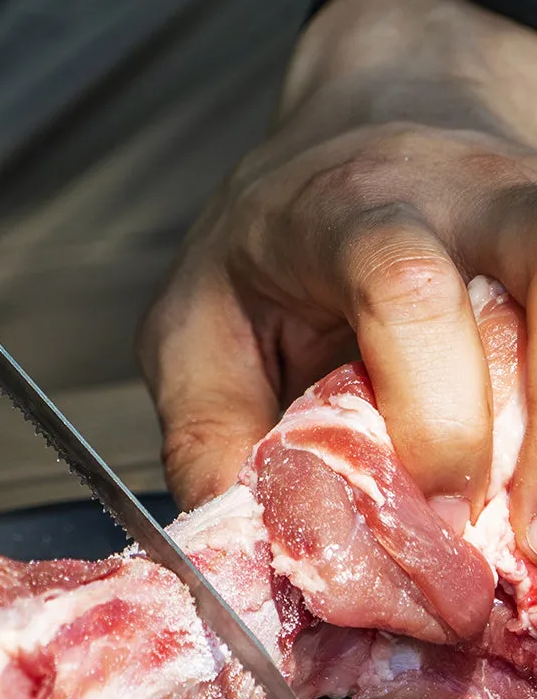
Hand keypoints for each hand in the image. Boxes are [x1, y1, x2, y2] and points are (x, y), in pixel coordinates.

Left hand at [137, 0, 536, 550]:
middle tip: (519, 544)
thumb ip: (210, 436)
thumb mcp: (195, 330)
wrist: (351, 140)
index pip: (402, 284)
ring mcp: (536, 211)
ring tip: (532, 536)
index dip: (431, 408)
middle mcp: (465, 196)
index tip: (432, 502)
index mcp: (343, 214)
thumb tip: (249, 558)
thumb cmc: (262, 250)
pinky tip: (528, 490)